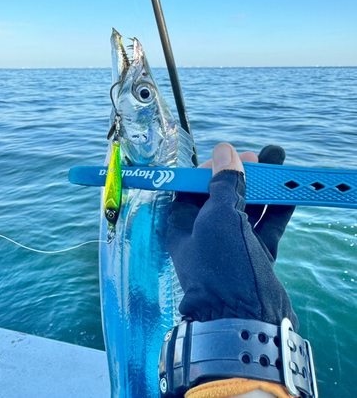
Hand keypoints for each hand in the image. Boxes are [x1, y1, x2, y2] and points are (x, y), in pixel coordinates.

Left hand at [167, 143, 298, 328]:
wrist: (246, 320)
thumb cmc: (222, 266)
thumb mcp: (219, 217)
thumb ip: (223, 183)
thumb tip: (224, 151)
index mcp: (185, 225)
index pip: (194, 188)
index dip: (211, 169)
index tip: (230, 156)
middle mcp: (206, 234)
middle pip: (224, 196)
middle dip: (243, 174)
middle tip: (262, 157)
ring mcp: (231, 246)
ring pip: (248, 209)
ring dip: (263, 188)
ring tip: (280, 165)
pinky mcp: (254, 256)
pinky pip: (265, 227)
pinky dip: (276, 210)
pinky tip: (288, 193)